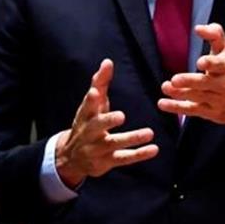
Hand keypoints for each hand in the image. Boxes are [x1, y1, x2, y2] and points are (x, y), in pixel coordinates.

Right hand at [55, 59, 159, 188]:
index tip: (95, 92)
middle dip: (107, 121)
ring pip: (114, 143)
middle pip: (97, 126)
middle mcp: (89, 132)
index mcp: (85, 116)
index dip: (91, 99)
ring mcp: (98, 148)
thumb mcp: (90, 105)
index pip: (87, 105)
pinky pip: (124, 158)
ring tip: (149, 133)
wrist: (71, 157)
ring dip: (131, 138)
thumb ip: (100, 83)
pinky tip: (154, 149)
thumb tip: (107, 61)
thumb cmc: (86, 123)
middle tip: (121, 116)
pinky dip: (139, 154)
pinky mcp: (107, 161)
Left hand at [157, 23, 224, 127]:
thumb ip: (214, 35)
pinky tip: (163, 103)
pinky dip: (176, 107)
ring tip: (166, 87)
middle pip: (206, 83)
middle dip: (190, 82)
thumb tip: (198, 28)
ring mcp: (218, 101)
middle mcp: (224, 85)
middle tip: (175, 79)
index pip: (220, 65)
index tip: (200, 62)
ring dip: (180, 94)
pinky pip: (192, 110)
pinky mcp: (211, 113)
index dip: (211, 63)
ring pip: (197, 97)